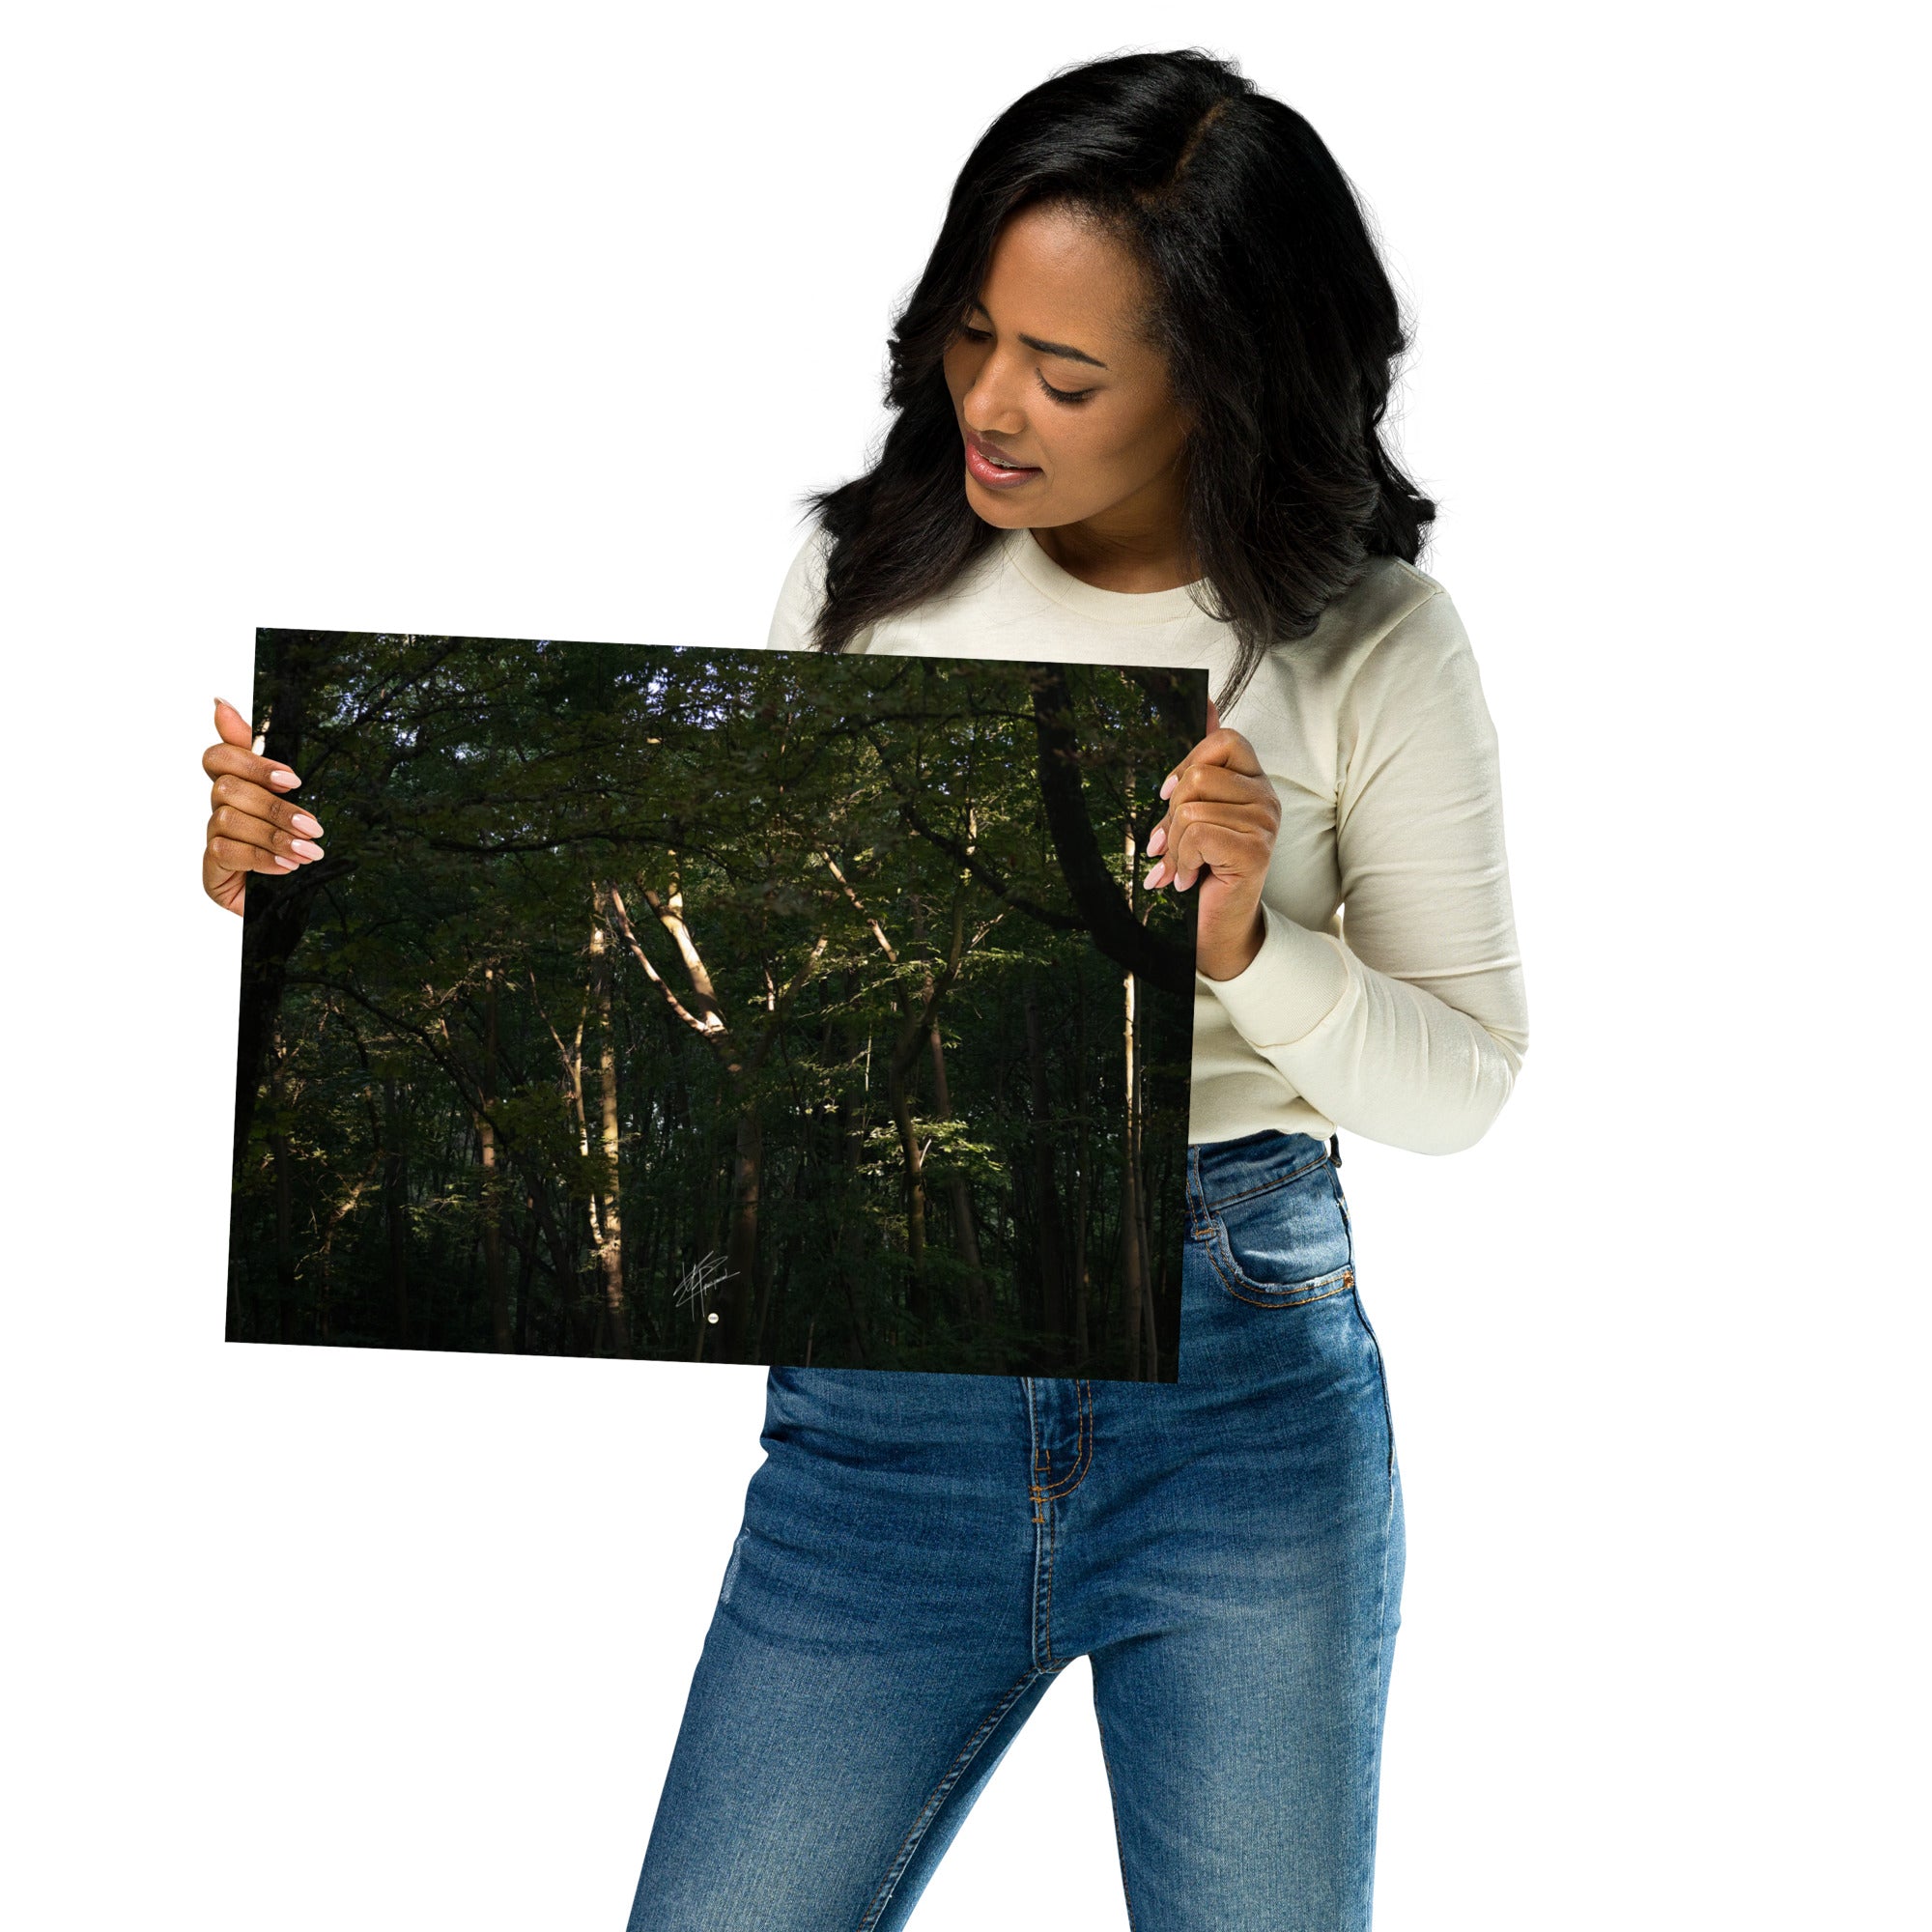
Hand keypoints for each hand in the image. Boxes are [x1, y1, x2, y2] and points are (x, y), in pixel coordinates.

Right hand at [201, 697, 325, 915]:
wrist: (288, 907)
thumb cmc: (292, 853)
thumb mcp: (292, 809)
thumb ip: (267, 766)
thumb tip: (221, 702)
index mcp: (239, 790)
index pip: (218, 757)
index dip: (250, 761)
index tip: (293, 780)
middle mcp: (219, 811)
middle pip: (227, 788)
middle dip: (276, 807)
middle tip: (314, 827)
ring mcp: (213, 840)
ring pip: (229, 819)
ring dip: (274, 836)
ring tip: (309, 853)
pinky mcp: (211, 870)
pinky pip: (226, 852)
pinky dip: (262, 858)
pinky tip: (288, 868)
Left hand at [1141, 698, 1279, 980]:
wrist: (1217, 927)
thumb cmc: (1205, 868)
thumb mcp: (1196, 811)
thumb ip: (1201, 763)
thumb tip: (1205, 702)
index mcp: (1253, 782)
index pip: (1224, 739)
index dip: (1188, 762)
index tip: (1168, 794)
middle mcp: (1267, 798)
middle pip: (1200, 776)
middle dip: (1171, 814)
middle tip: (1168, 843)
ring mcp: (1265, 824)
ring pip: (1193, 809)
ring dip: (1175, 845)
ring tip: (1180, 866)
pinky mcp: (1255, 850)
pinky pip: (1198, 835)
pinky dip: (1182, 861)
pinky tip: (1188, 878)